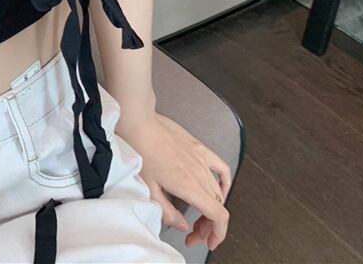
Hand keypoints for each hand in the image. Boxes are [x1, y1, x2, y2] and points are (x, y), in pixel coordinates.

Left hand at [115, 110, 230, 250]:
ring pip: (219, 190)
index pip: (218, 215)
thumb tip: (183, 225)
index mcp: (188, 186)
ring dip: (214, 207)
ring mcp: (201, 159)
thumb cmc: (139, 150)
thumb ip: (167, 212)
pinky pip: (221, 167)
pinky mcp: (198, 147)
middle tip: (194, 232)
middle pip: (218, 206)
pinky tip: (218, 188)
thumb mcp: (148, 188)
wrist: (138, 121)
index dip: (218, 234)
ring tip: (201, 215)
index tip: (207, 242)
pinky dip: (224, 181)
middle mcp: (199, 173)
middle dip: (209, 225)